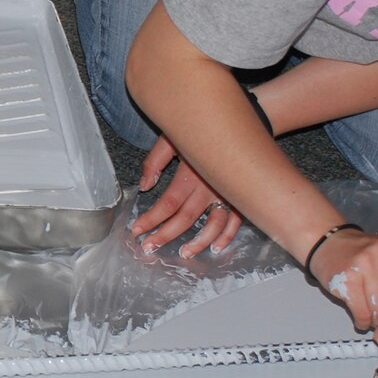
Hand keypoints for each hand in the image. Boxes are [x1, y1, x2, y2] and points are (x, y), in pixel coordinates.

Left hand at [126, 135, 242, 258]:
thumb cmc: (202, 130)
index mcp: (191, 174)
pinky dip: (227, 236)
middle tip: (149, 247)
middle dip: (165, 235)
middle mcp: (209, 187)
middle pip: (185, 218)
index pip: (168, 204)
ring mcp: (227, 194)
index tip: (136, 230)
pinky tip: (216, 247)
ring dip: (198, 242)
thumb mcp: (173, 137)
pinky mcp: (241, 196)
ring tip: (183, 254)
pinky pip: (236, 221)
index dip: (151, 219)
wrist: (239, 124)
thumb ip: (156, 161)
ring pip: (213, 225)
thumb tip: (145, 185)